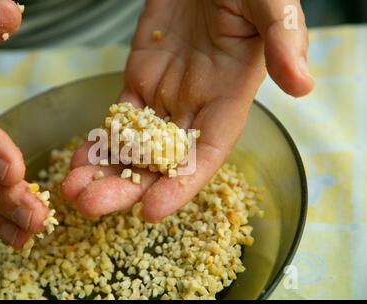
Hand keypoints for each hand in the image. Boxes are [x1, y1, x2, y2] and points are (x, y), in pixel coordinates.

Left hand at [62, 0, 313, 221]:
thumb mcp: (270, 7)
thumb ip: (284, 42)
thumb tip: (303, 85)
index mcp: (229, 100)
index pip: (205, 155)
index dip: (180, 186)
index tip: (151, 211)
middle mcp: (195, 109)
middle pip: (160, 162)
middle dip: (127, 187)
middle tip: (91, 207)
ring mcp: (164, 98)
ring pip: (133, 147)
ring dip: (103, 172)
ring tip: (72, 192)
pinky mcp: (139, 82)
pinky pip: (116, 121)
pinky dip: (97, 143)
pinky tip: (77, 162)